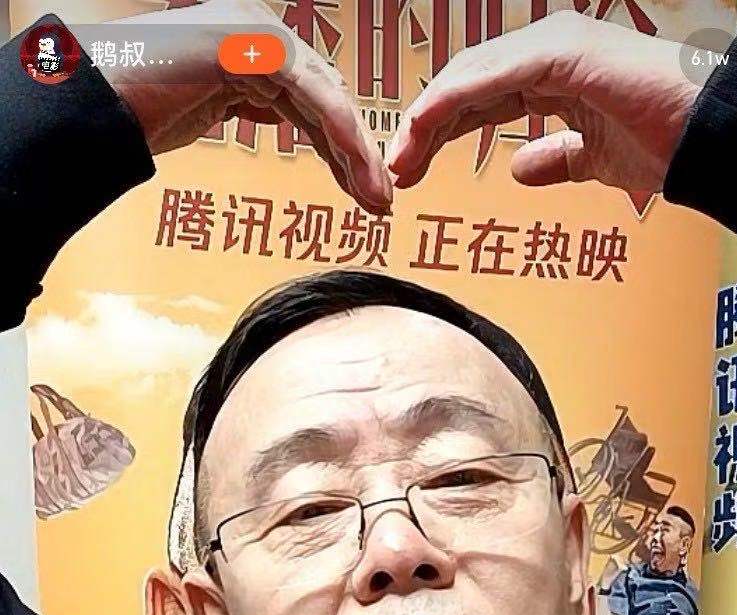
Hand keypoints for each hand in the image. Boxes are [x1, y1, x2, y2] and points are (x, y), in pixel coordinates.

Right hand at [104, 0, 392, 212]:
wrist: (99, 99)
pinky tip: (356, 171)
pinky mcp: (254, 48)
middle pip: (326, 99)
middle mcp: (259, 33)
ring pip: (326, 99)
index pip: (311, 99)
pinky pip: (310, 96)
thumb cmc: (140, 109)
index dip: (340, 147)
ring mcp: (257, 35)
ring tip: (376, 199)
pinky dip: (338, 135)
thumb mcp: (209, 105)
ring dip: (356, 154)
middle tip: (381, 202)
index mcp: (251, 44)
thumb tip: (276, 115)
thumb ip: (248, 102)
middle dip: (356, 155)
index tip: (362, 190)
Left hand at [387, 11, 703, 196]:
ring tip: (401, 158)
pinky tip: (427, 125)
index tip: (413, 168)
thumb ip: (555, 160)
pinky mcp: (561, 53)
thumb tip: (518, 170)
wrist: (706, 141)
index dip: (443, 131)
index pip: (481, 97)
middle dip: (426, 129)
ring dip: (430, 118)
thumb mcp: (592, 161)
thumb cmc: (665, 144)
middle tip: (396, 169)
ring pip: (472, 76)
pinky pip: (492, 75)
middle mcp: (550, 50)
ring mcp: (555, 45)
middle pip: (468, 84)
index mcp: (554, 72)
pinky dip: (454, 100)